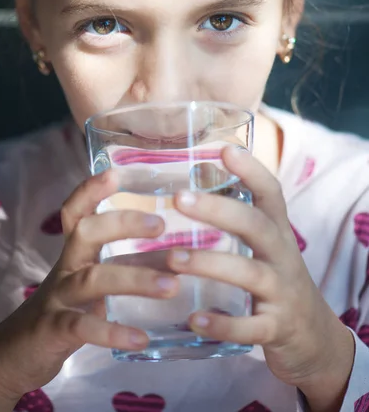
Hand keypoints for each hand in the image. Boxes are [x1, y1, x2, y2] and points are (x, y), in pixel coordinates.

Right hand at [0, 171, 176, 405]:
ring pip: (93, 279)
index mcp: (75, 251)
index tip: (116, 173)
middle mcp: (66, 267)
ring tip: (172, 286)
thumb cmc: (67, 309)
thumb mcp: (93, 282)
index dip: (91, 191)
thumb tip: (180, 255)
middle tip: (160, 225)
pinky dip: (113, 332)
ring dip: (135, 279)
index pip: (77, 212)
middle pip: (86, 233)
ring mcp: (59, 297)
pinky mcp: (55, 330)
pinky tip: (141, 339)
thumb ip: (127, 266)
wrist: (18, 353)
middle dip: (122, 223)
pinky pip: (83, 326)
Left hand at [168, 146, 354, 411]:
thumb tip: (195, 177)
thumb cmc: (276, 279)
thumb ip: (239, 218)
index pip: (271, 194)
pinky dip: (223, 324)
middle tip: (179, 198)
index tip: (225, 150)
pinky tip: (195, 319)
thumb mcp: (265, 246)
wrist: (313, 337)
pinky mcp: (276, 328)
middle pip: (256, 226)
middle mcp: (282, 256)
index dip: (251, 171)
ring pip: (249, 274)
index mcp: (277, 232)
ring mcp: (281, 293)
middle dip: (219, 210)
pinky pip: (250, 327)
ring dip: (210, 264)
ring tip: (173, 258)